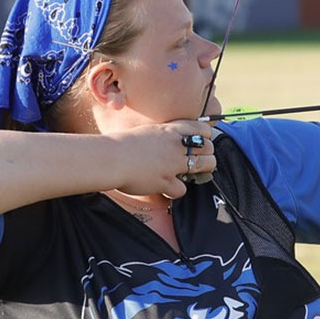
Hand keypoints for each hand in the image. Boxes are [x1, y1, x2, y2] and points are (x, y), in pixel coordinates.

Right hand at [106, 120, 220, 198]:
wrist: (111, 157)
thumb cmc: (123, 144)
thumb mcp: (147, 132)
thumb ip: (163, 136)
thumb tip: (171, 142)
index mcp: (171, 129)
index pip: (202, 128)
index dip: (206, 136)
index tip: (202, 142)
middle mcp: (176, 145)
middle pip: (208, 147)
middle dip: (208, 155)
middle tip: (200, 161)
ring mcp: (173, 163)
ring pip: (204, 165)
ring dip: (202, 171)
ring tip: (192, 174)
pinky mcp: (166, 181)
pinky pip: (182, 189)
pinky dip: (175, 190)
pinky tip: (167, 188)